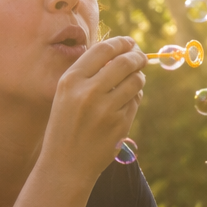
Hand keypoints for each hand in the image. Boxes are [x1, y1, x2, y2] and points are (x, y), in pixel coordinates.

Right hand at [42, 37, 147, 179]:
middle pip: (125, 62)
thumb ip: (88, 73)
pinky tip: (126, 100)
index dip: (121, 42)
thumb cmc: (66, 124)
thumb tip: (118, 51)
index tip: (130, 42)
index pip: (103, 50)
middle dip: (138, 56)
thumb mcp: (66, 95)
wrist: (66, 164)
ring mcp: (106, 109)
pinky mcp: (120, 124)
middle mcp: (88, 92)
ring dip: (139, 76)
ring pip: (136, 81)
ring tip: (135, 78)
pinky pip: (135, 101)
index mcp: (71, 81)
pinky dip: (135, 97)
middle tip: (141, 57)